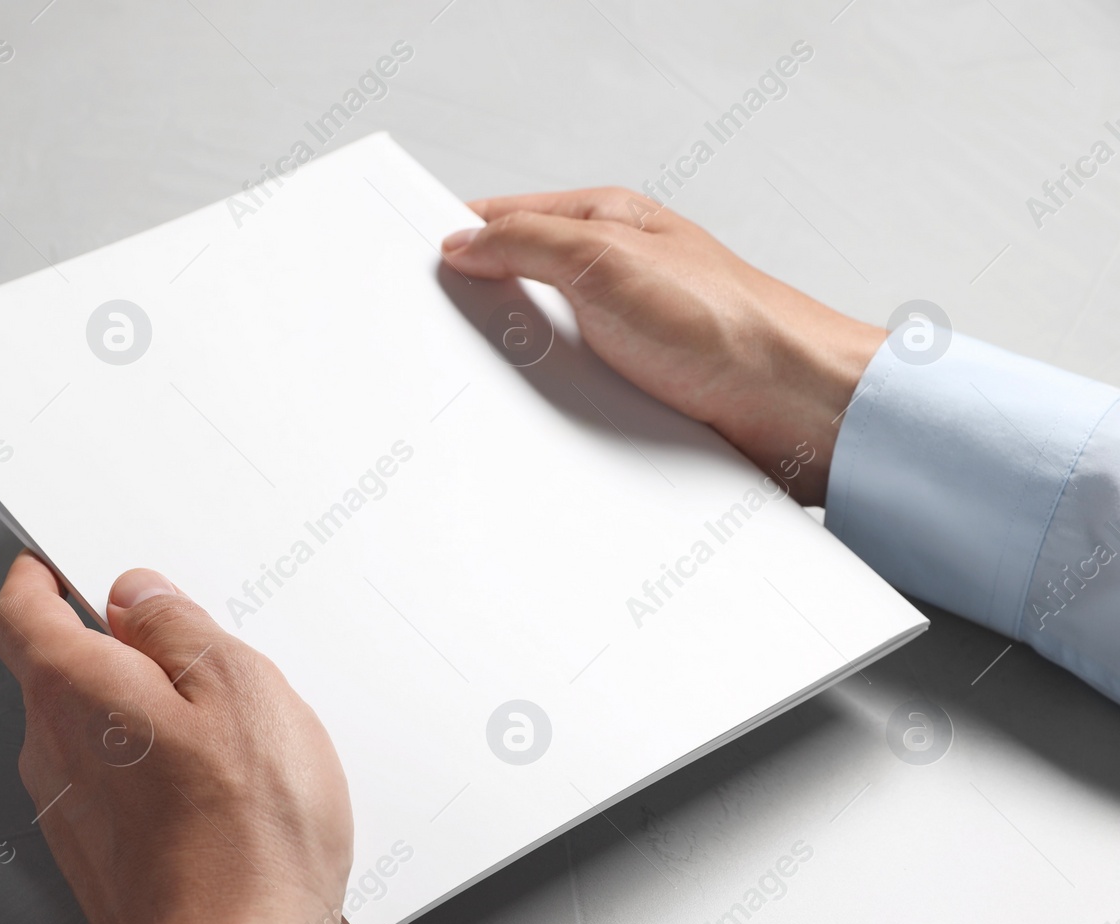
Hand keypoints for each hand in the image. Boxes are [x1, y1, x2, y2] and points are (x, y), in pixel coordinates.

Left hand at [0, 553, 353, 923]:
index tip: (61, 564)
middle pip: (59, 670)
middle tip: (187, 646)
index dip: (40, 576)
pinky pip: (115, 786)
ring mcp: (71, 814)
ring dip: (141, 714)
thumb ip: (180, 629)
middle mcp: (52, 753)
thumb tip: (143, 599)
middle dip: (114, 647)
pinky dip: (153, 770)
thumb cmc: (245, 846)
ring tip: (226, 729)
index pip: (18, 611)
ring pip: (92, 732)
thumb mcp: (242, 690)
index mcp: (72, 693)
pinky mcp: (100, 860)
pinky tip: (221, 790)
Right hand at [441, 188, 887, 504]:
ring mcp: (624, 331)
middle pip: (519, 282)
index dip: (461, 239)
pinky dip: (552, 402)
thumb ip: (528, 244)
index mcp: (607, 223)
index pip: (508, 219)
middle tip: (448, 332)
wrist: (795, 404)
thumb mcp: (606, 262)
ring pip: (543, 342)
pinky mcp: (635, 384)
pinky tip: (543, 413)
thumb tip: (465, 243)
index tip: (420, 269)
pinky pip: (571, 389)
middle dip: (484, 308)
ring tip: (500, 378)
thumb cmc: (730, 324)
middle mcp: (615, 272)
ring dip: (522, 365)